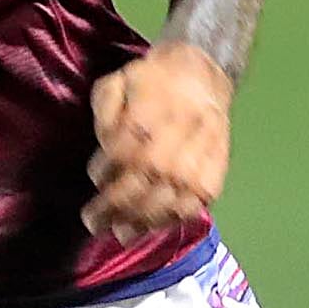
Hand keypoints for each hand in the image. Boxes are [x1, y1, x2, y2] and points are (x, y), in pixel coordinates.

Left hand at [87, 42, 231, 237]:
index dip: (104, 172)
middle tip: (94, 223)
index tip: (94, 179)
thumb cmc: (154, 80)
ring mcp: (197, 162)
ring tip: (121, 233)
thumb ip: (105, 113)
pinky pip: (193, 206)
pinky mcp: (214, 175)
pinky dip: (172, 221)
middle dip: (114, 209)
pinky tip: (153, 225)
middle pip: (141, 185)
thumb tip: (105, 146)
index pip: (122, 154)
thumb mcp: (118, 81)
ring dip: (141, 222)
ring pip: (167, 202)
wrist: (205, 74)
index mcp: (149, 115)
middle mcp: (175, 142)